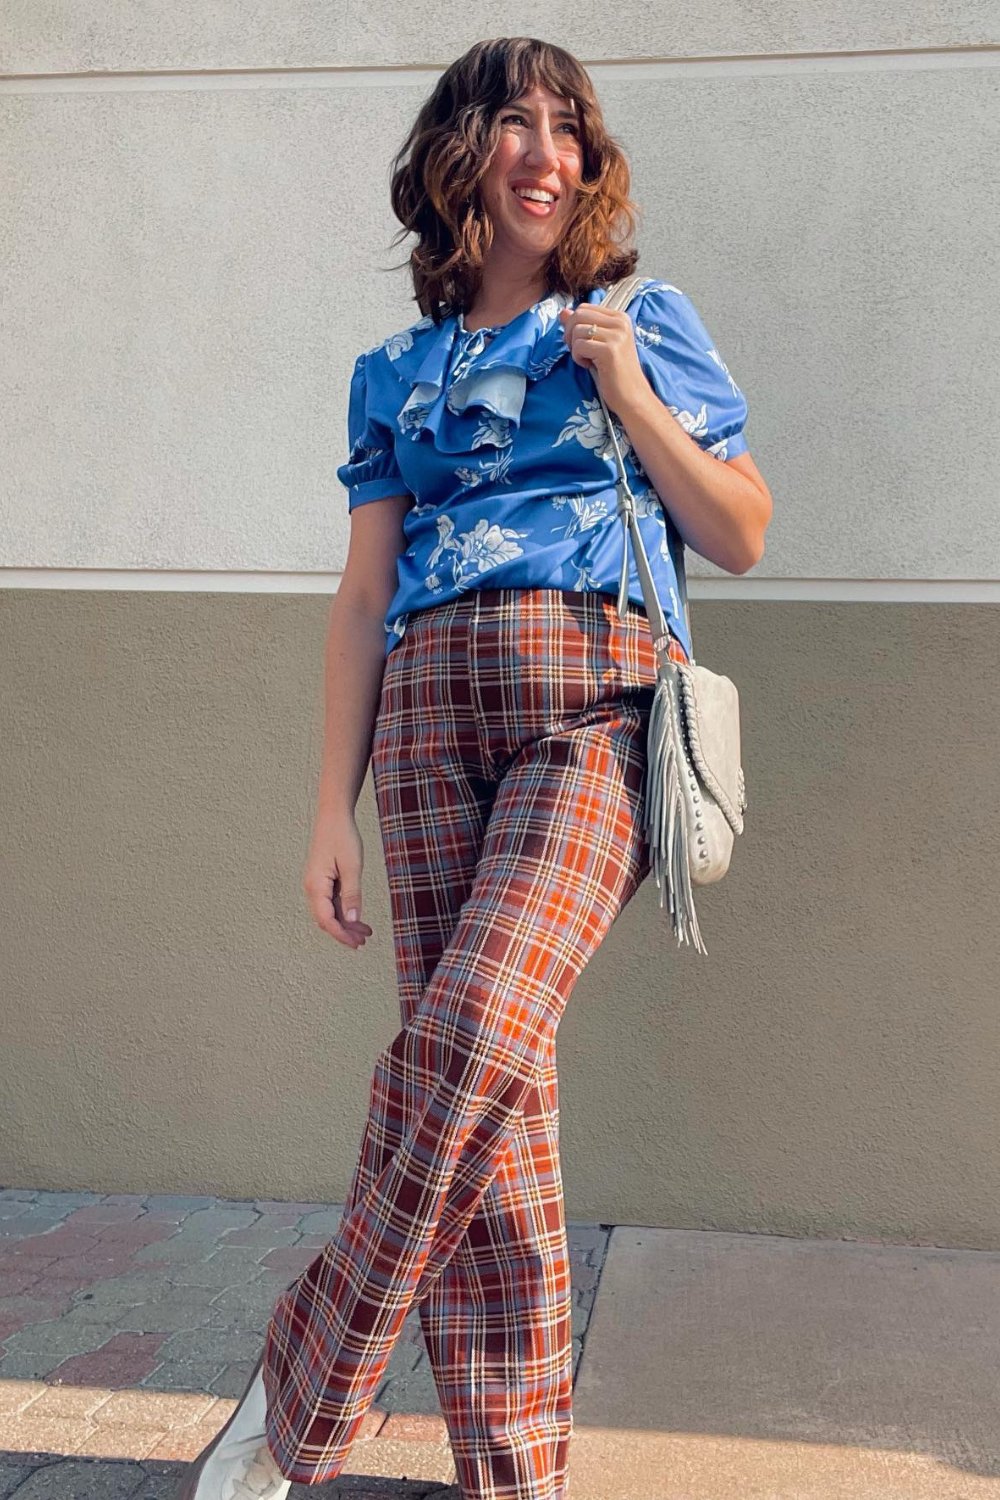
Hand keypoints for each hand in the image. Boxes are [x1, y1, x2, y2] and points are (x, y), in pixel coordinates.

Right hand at [303, 809, 372, 950]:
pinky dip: (344, 911)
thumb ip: (352, 894)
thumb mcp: (352, 867)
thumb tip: (353, 919)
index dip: (341, 934)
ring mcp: (316, 884)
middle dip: (344, 932)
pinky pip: (331, 902)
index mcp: (316, 886)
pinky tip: (357, 916)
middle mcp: (312, 888)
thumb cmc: (342, 836)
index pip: (326, 920)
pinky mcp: (322, 880)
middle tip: (364, 941)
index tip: (357, 943)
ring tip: (365, 932)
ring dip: (345, 923)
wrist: (333, 816)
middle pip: (326, 919)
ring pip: (329, 912)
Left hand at [558, 302, 649, 418]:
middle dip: (570, 334)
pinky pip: (579, 346)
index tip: (581, 342)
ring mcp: (616, 335)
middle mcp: (620, 322)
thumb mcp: (599, 344)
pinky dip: (578, 358)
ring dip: (575, 348)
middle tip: (579, 351)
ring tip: (588, 360)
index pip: (584, 308)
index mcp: (620, 317)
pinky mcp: (609, 350)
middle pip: (579, 315)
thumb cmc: (614, 373)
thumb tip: (563, 312)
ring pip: (577, 330)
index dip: (574, 324)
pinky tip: (590, 366)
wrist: (632, 396)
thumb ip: (582, 326)